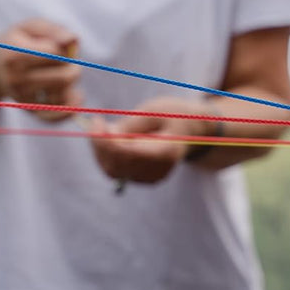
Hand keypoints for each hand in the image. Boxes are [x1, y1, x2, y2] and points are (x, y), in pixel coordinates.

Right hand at [0, 19, 82, 122]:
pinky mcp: (28, 109)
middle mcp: (17, 79)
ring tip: (61, 74)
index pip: (56, 53)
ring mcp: (22, 97)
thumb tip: (72, 41)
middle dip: (73, 67)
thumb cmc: (19, 41)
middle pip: (65, 78)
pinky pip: (53, 117)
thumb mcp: (32, 27)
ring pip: (63, 95)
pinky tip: (77, 96)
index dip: (64, 49)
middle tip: (66, 62)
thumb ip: (54, 30)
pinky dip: (69, 109)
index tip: (57, 46)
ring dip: (71, 85)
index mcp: (15, 55)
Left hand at [88, 96, 216, 185]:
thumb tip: (105, 135)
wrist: (192, 130)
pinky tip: (111, 139)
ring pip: (112, 170)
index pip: (128, 154)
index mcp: (167, 152)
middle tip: (98, 122)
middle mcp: (159, 170)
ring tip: (106, 128)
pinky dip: (107, 155)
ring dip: (101, 150)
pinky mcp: (143, 178)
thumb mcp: (154, 111)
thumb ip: (131, 125)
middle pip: (117, 165)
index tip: (98, 120)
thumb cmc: (173, 116)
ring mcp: (150, 177)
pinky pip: (116, 171)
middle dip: (100, 144)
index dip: (107, 141)